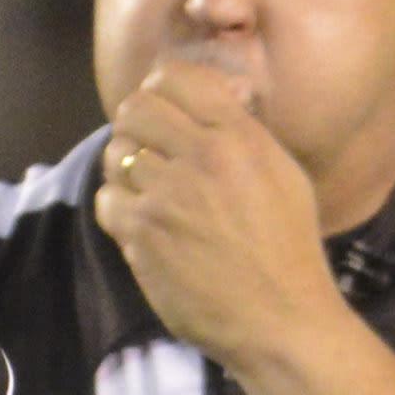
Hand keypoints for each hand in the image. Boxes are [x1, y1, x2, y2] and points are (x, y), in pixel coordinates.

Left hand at [97, 59, 343, 377]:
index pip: (175, 77)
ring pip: (115, 153)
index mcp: (241, 136)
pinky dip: (119, 209)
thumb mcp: (281, 173)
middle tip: (150, 150)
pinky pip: (107, 199)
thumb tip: (217, 94)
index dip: (161, 89)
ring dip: (126, 169)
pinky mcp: (141, 233)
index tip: (167, 110)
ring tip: (149, 190)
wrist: (280, 317)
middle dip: (136, 126)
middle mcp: (202, 156)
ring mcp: (167, 194)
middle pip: (134, 109)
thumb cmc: (287, 248)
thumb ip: (243, 132)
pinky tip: (143, 223)